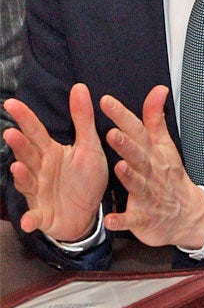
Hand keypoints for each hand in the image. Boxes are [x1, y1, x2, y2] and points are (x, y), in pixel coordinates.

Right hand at [3, 83, 108, 241]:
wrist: (87, 213)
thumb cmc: (84, 177)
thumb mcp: (89, 147)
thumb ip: (83, 119)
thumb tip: (79, 86)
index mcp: (51, 152)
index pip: (36, 132)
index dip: (25, 118)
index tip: (12, 102)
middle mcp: (40, 170)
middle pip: (28, 155)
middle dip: (19, 145)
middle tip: (11, 133)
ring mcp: (38, 192)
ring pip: (26, 181)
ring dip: (20, 176)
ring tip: (18, 167)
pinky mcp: (43, 214)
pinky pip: (35, 216)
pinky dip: (31, 219)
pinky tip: (29, 221)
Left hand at [101, 85, 203, 249]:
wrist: (187, 215)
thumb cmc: (171, 178)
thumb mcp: (165, 146)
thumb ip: (155, 118)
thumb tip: (157, 90)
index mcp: (154, 154)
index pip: (139, 131)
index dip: (123, 116)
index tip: (106, 101)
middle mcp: (152, 172)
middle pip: (140, 156)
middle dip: (127, 145)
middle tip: (113, 132)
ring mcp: (149, 195)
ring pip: (138, 185)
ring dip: (130, 177)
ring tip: (120, 167)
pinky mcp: (144, 218)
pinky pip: (133, 219)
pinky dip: (123, 220)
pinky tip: (112, 219)